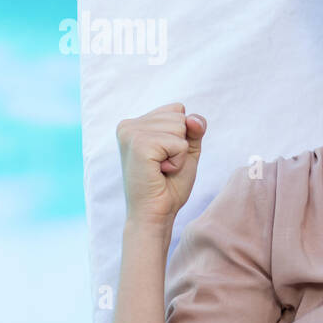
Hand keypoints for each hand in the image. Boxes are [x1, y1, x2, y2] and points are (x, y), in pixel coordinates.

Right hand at [116, 103, 206, 225]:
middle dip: (181, 144)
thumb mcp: (187, 151)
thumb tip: (193, 118)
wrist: (156, 213)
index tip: (166, 155)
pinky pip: (179, 143)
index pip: (177, 109)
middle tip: (163, 165)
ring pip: (180, 127)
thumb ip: (194, 129)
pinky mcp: (139, 144)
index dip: (182, 135)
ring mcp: (131, 133)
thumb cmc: (169, 185)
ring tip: (161, 168)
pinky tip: (160, 171)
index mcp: (135, 124)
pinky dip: (178, 161)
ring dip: (179, 153)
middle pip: (180, 116)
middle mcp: (128, 124)